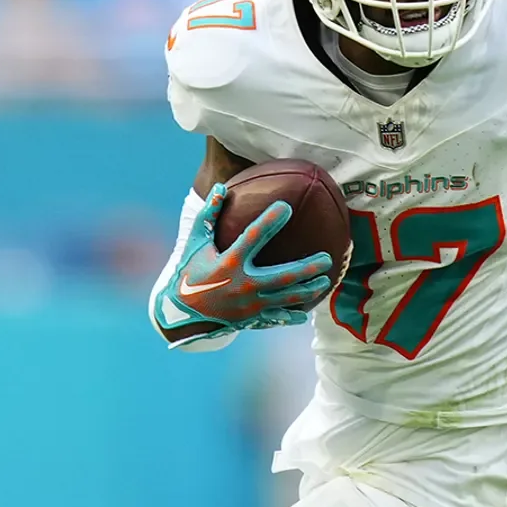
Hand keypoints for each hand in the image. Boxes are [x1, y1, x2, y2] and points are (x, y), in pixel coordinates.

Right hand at [153, 184, 333, 340]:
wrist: (180, 312)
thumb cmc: (191, 270)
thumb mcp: (196, 242)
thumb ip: (209, 215)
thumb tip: (222, 187)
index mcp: (228, 263)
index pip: (252, 238)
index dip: (269, 221)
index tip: (286, 207)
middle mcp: (241, 285)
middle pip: (282, 277)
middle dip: (306, 268)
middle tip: (326, 258)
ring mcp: (248, 306)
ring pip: (285, 298)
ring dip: (307, 290)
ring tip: (326, 281)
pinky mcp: (249, 320)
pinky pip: (274, 318)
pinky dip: (290, 316)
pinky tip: (304, 313)